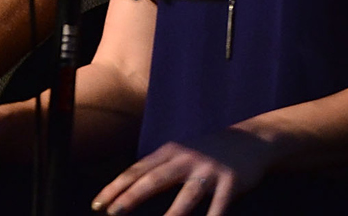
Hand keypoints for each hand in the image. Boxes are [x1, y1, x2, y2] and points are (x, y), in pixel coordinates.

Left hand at [92, 128, 277, 215]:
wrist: (250, 140)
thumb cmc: (206, 152)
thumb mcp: (178, 153)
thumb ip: (156, 168)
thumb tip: (126, 188)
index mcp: (169, 152)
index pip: (136, 171)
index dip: (116, 188)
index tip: (97, 205)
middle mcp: (186, 159)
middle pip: (154, 180)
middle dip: (132, 197)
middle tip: (113, 213)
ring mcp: (210, 170)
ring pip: (187, 195)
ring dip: (172, 215)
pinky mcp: (232, 182)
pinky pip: (219, 205)